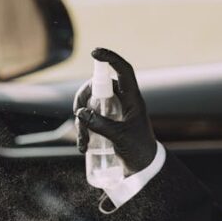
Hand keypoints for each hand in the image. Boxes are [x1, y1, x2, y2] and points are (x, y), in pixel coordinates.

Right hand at [74, 48, 157, 173]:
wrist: (144, 168)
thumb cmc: (138, 150)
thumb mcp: (120, 137)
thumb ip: (100, 124)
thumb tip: (80, 113)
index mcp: (132, 99)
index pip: (123, 70)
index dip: (110, 58)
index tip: (94, 52)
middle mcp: (123, 101)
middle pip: (98, 86)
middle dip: (83, 99)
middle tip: (77, 115)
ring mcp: (114, 111)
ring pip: (91, 103)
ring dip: (81, 120)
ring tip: (83, 143)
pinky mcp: (107, 122)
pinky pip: (90, 118)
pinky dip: (83, 129)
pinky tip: (83, 146)